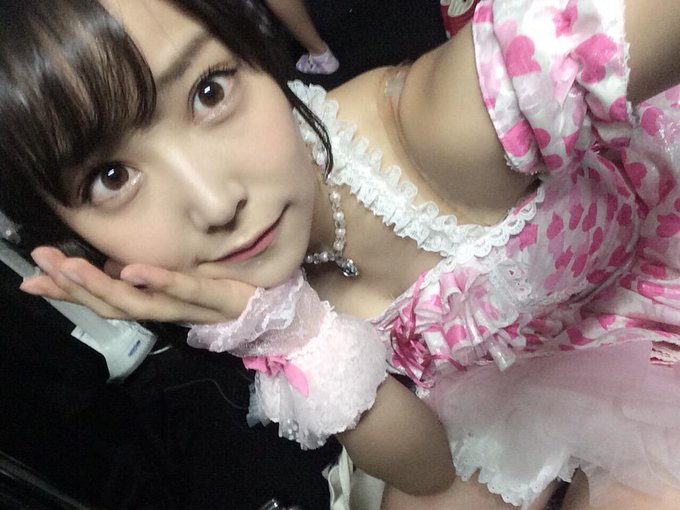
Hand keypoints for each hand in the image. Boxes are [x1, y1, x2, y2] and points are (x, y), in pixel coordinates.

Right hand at [19, 246, 255, 323]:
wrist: (277, 308)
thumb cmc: (226, 287)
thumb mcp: (184, 279)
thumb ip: (151, 277)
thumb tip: (113, 262)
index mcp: (158, 305)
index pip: (105, 302)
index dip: (68, 294)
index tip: (31, 281)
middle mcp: (168, 311)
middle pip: (113, 305)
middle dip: (73, 288)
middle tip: (40, 268)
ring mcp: (192, 307)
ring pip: (140, 302)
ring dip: (101, 284)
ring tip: (69, 267)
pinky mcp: (217, 297)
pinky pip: (184, 290)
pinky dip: (157, 280)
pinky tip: (131, 269)